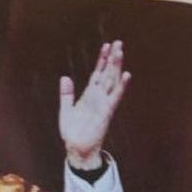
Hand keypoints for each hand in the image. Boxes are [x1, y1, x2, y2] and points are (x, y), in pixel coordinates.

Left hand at [59, 40, 130, 171]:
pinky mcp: (107, 111)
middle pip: (108, 73)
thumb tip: (65, 77)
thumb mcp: (66, 110)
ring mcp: (104, 103)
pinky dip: (121, 85)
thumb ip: (66, 94)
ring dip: (117, 66)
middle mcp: (99, 97)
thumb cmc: (73, 132)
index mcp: (90, 95)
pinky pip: (116, 96)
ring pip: (113, 80)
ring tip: (120, 51)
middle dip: (112, 58)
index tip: (107, 46)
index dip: (102, 60)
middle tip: (118, 42)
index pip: (98, 73)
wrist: (77, 148)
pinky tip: (126, 74)